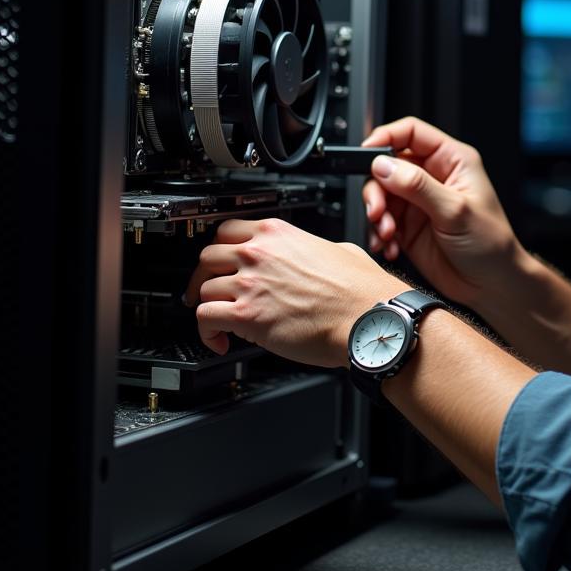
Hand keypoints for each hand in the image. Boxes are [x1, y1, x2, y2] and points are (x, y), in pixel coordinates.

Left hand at [184, 217, 405, 366]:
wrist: (366, 316)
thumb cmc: (360, 289)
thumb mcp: (338, 248)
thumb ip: (312, 248)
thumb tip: (311, 257)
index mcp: (278, 233)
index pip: (227, 230)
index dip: (220, 249)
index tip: (219, 261)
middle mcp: (259, 253)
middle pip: (207, 256)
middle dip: (205, 276)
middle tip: (210, 289)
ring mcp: (250, 282)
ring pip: (203, 288)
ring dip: (208, 306)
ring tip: (219, 321)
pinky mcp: (247, 315)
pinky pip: (205, 318)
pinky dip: (207, 332)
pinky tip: (220, 340)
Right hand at [361, 117, 527, 310]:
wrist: (493, 285)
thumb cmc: (492, 244)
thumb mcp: (455, 210)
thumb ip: (417, 186)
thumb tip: (383, 165)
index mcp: (451, 160)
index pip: (411, 133)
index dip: (385, 138)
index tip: (367, 155)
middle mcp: (433, 177)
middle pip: (387, 165)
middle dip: (376, 189)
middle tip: (378, 211)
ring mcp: (419, 202)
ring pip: (380, 194)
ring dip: (377, 215)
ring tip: (387, 234)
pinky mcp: (409, 226)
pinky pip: (381, 221)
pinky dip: (379, 233)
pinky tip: (390, 246)